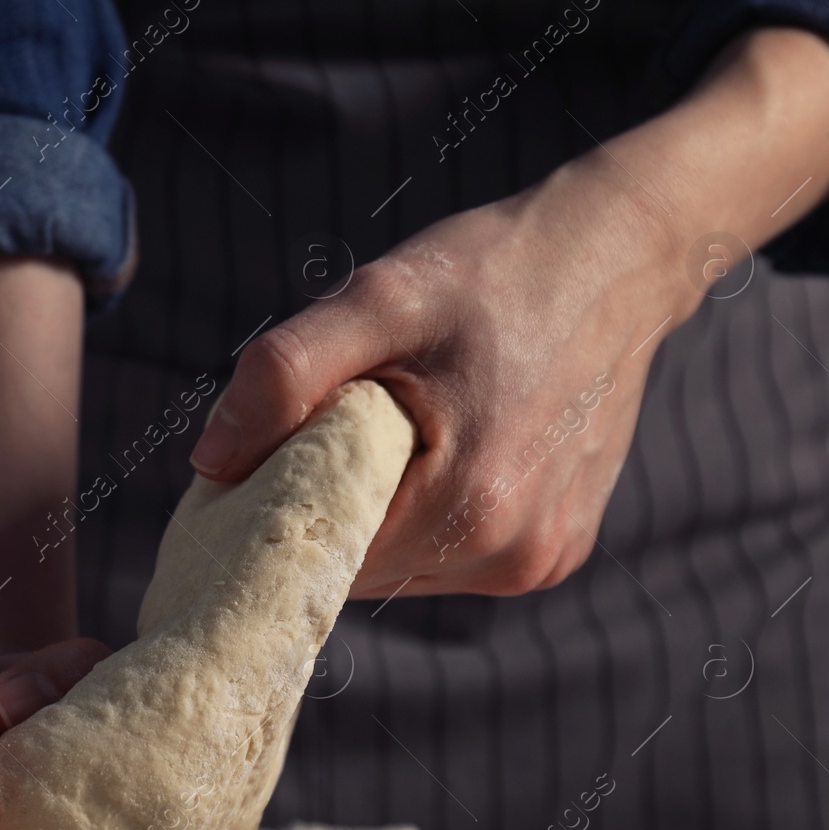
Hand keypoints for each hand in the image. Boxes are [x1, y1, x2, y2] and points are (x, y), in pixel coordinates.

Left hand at [189, 27, 828, 597]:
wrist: (616, 260)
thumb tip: (212, 462)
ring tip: (381, 431)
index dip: (267, 517)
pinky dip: (418, 517)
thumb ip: (286, 375)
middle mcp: (513, 554)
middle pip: (358, 569)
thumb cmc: (490, 273)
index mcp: (470, 505)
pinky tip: (429, 451)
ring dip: (369, 515)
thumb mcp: (376, 300)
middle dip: (317, 512)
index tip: (240, 473)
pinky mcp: (554, 553)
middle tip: (302, 435)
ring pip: (399, 568)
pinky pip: (448, 557)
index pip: (322, 555)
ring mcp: (540, 561)